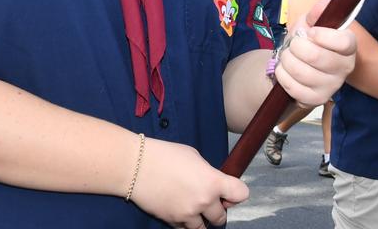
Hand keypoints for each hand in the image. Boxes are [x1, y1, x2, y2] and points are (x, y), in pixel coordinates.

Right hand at [131, 138, 248, 226]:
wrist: (135, 166)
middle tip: (207, 200)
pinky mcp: (172, 221)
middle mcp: (204, 201)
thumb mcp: (193, 156)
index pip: (241, 194)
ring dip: (201, 220)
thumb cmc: (164, 155)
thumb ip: (208, 173)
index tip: (229, 192)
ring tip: (192, 206)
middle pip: (222, 217)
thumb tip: (213, 182)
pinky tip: (178, 208)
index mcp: (213, 181)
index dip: (236, 194)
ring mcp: (188, 214)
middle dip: (217, 210)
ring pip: (203, 228)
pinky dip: (185, 222)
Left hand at [275, 0, 357, 107]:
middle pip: (316, 57)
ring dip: (287, 60)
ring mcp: (332, 86)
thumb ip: (318, 13)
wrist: (296, 65)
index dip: (323, 36)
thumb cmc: (307, 41)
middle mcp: (345, 68)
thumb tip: (328, 0)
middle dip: (296, 47)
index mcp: (348, 47)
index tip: (310, 32)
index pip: (344, 42)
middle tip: (293, 44)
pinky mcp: (317, 100)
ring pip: (302, 72)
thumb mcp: (310, 23)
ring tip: (287, 56)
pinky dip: (282, 75)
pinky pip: (293, 87)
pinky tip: (285, 70)